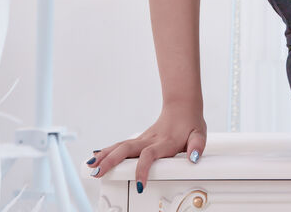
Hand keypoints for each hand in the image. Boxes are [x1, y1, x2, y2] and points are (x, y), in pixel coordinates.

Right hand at [87, 103, 206, 193]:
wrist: (183, 106)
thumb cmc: (190, 123)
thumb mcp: (199, 134)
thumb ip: (197, 146)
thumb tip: (194, 158)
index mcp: (164, 142)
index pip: (149, 155)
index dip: (143, 169)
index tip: (140, 184)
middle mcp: (150, 140)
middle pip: (127, 149)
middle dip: (111, 161)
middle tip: (97, 172)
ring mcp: (143, 139)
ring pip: (121, 146)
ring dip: (105, 156)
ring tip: (91, 167)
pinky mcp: (139, 140)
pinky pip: (121, 145)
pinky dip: (107, 151)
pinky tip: (96, 158)